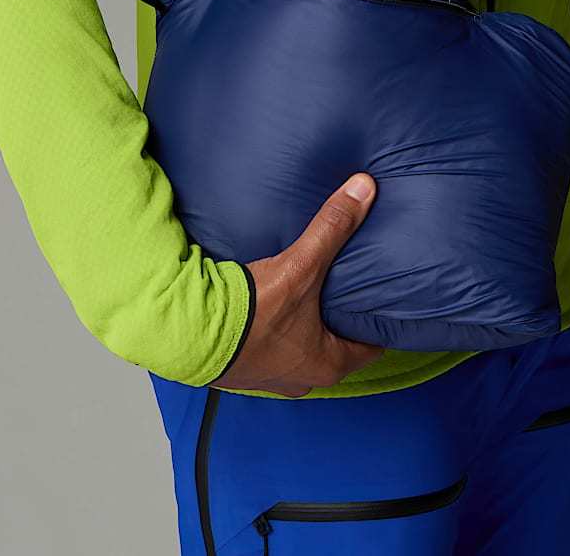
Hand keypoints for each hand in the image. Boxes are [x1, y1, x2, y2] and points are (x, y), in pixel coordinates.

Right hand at [211, 172, 382, 397]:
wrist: (189, 334)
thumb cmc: (252, 313)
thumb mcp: (302, 266)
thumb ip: (333, 226)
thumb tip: (364, 189)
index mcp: (328, 365)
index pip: (371, 347)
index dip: (377, 323)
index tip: (381, 301)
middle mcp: (302, 379)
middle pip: (335, 348)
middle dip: (339, 322)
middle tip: (347, 291)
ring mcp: (270, 379)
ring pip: (301, 349)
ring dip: (305, 327)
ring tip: (309, 295)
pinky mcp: (242, 370)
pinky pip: (270, 349)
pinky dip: (275, 331)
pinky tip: (270, 306)